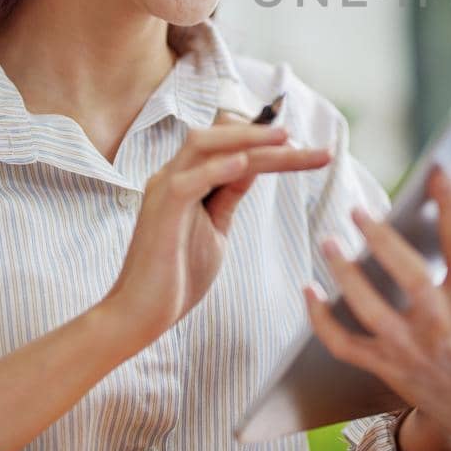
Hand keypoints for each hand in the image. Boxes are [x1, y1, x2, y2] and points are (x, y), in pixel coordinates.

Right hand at [99, 120, 330, 350]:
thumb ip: (228, 195)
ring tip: (285, 139)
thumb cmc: (176, 276)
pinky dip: (217, 169)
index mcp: (185, 179)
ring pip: (203, 146)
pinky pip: (187, 181)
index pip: (228, 145)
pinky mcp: (161, 213)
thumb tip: (251, 164)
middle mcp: (172, 176)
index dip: (265, 141)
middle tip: (310, 144)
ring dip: (247, 139)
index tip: (307, 150)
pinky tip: (245, 163)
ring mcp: (164, 191)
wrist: (140, 316)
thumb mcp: (215, 228)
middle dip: (265, 135)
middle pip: (219, 136)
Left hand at [305, 164, 450, 450]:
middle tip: (357, 211)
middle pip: (409, 277)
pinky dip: (321, 320)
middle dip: (382, 241)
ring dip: (345, 276)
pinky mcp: (384, 366)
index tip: (436, 174)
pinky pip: (344, 344)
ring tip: (328, 243)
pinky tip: (308, 291)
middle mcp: (441, 325)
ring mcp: (409, 349)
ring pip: (369, 311)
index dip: (449, 206)